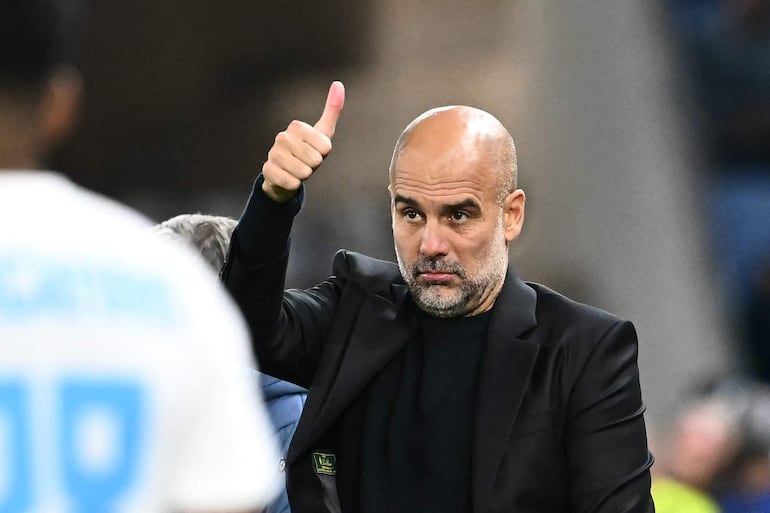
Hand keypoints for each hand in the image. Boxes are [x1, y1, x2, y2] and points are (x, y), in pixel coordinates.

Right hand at [261, 81, 344, 201]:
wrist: (286, 175)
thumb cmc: (308, 152)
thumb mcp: (323, 133)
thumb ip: (332, 110)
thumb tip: (338, 83)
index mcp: (296, 126)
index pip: (325, 146)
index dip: (323, 154)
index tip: (316, 151)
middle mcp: (282, 137)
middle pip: (315, 160)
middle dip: (314, 166)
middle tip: (306, 163)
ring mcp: (273, 153)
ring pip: (303, 172)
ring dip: (304, 176)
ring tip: (297, 170)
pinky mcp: (267, 171)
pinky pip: (291, 182)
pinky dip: (294, 185)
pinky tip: (289, 179)